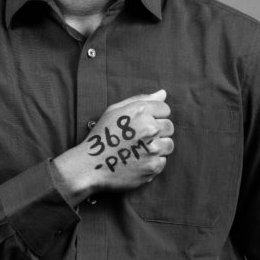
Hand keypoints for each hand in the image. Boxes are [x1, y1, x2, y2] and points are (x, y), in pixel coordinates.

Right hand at [54, 90, 174, 200]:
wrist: (90, 166)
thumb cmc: (102, 136)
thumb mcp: (115, 110)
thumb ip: (141, 99)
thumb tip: (163, 93)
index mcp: (141, 111)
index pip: (165, 109)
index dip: (155, 116)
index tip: (143, 124)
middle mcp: (149, 128)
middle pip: (169, 127)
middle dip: (158, 131)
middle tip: (140, 138)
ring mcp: (153, 149)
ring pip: (169, 145)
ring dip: (158, 147)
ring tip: (140, 150)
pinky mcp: (153, 166)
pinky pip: (163, 161)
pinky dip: (152, 162)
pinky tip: (138, 161)